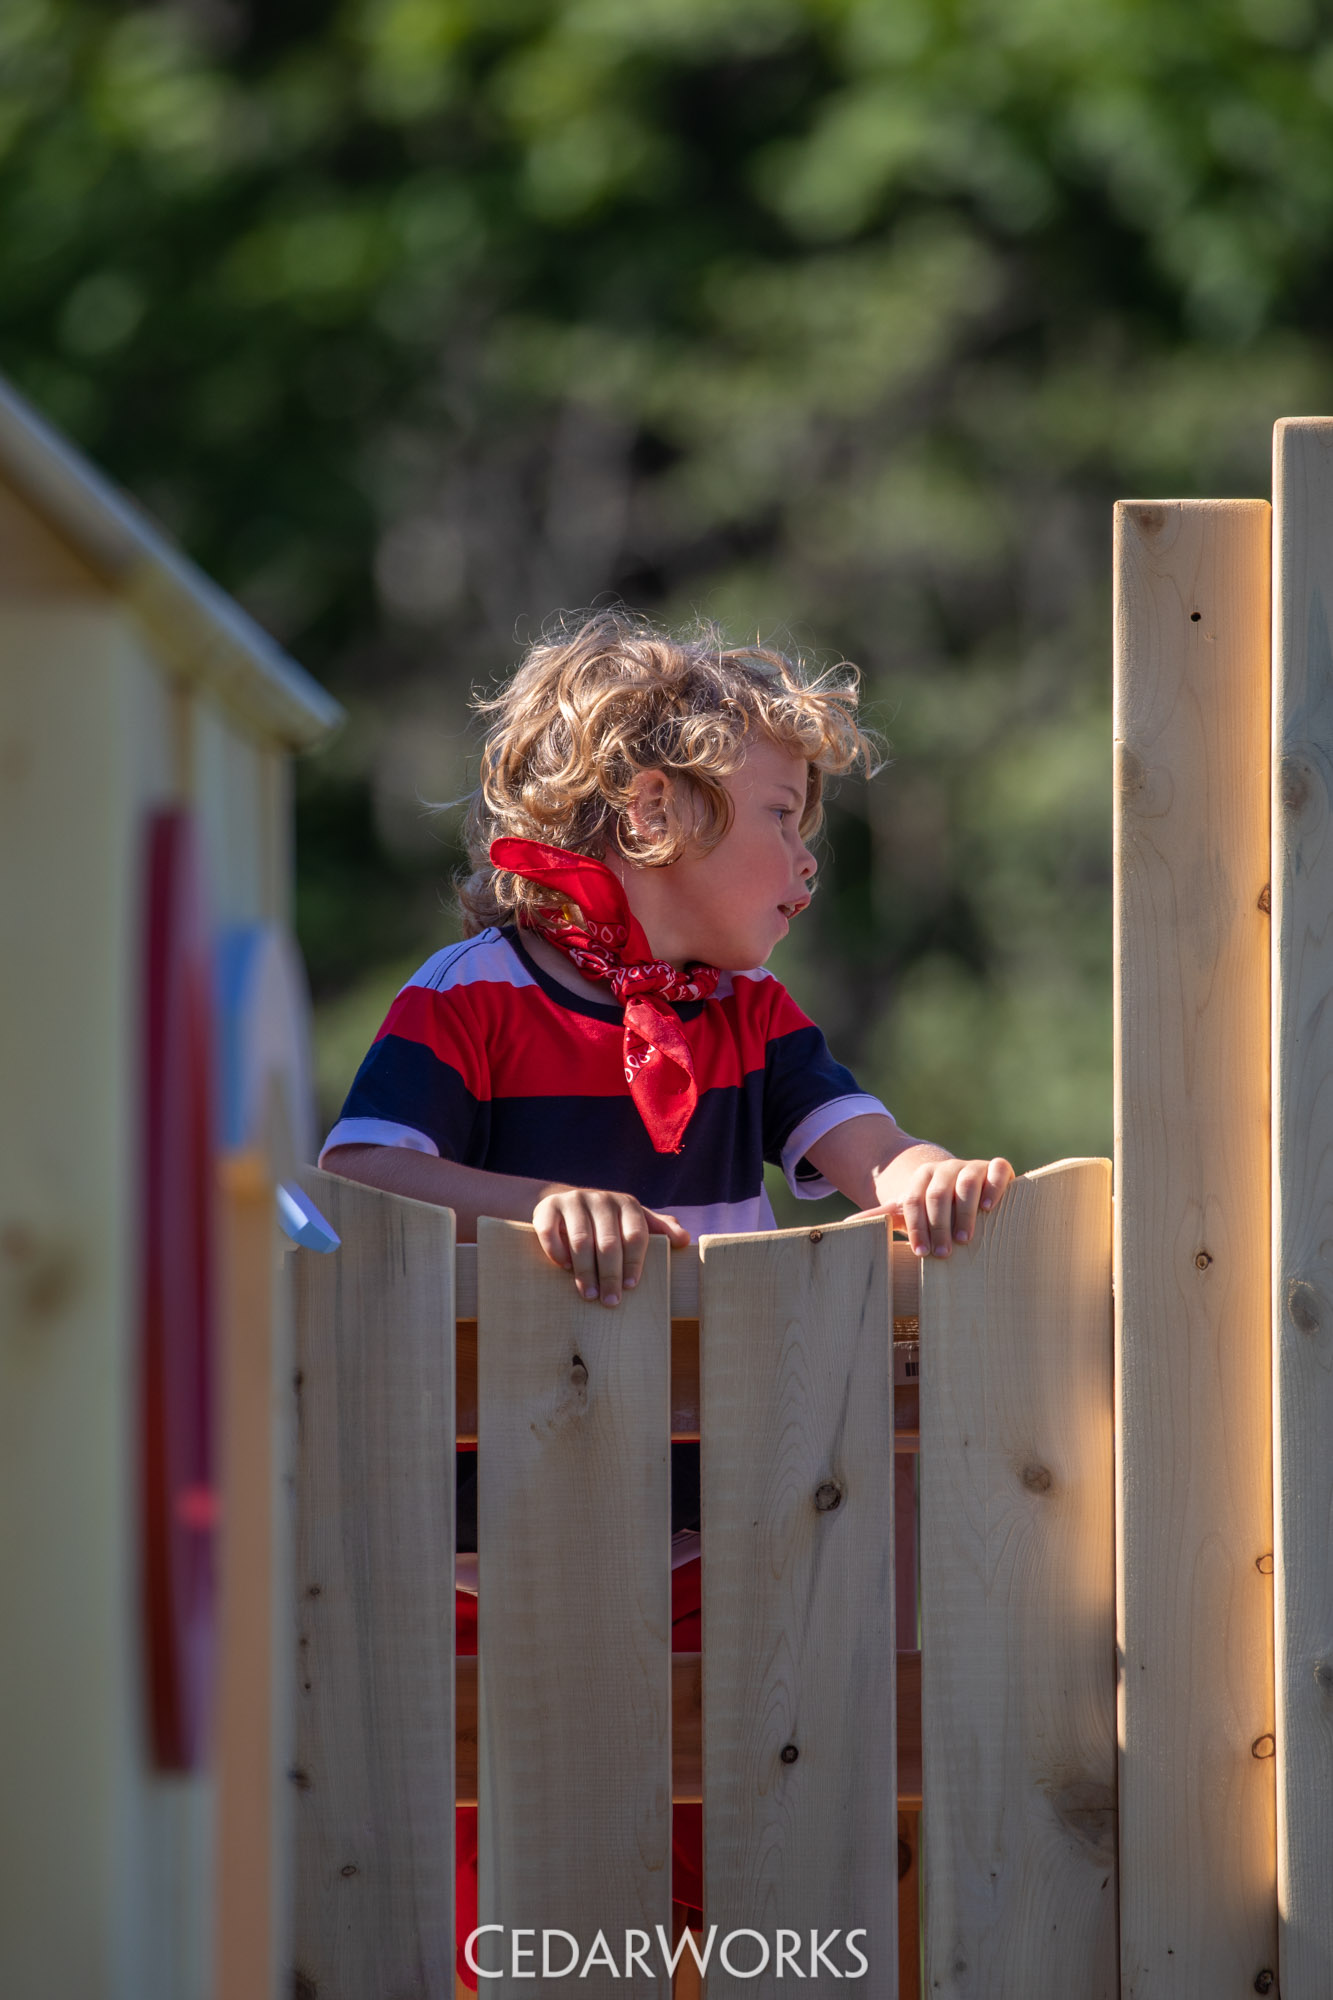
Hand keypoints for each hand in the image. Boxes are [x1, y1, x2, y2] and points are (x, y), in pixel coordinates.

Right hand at [532, 1186, 690, 1305]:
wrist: (565, 1203)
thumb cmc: (607, 1222)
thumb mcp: (633, 1221)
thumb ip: (658, 1230)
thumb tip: (685, 1240)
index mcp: (627, 1204)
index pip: (636, 1235)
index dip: (634, 1263)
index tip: (630, 1287)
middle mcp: (601, 1198)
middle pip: (609, 1243)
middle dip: (610, 1275)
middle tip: (610, 1301)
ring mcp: (573, 1201)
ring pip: (581, 1241)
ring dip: (585, 1271)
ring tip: (589, 1294)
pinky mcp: (547, 1208)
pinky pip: (551, 1233)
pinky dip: (557, 1254)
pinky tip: (563, 1269)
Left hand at [863, 1153, 1013, 1257]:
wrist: (960, 1183)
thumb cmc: (932, 1207)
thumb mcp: (906, 1210)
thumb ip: (881, 1215)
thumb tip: (846, 1224)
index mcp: (921, 1179)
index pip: (914, 1201)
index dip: (916, 1227)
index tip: (921, 1252)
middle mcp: (945, 1170)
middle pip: (938, 1195)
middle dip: (939, 1226)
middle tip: (943, 1253)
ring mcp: (971, 1167)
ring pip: (967, 1183)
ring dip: (965, 1212)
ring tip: (964, 1239)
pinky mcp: (994, 1168)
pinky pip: (998, 1170)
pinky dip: (994, 1186)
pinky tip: (989, 1207)